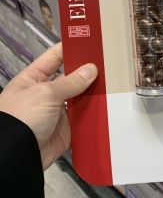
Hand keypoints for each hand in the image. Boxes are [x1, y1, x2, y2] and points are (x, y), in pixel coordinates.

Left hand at [0, 43, 97, 169]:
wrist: (17, 156)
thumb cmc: (17, 121)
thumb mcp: (45, 94)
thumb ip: (70, 82)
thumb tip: (90, 70)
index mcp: (34, 78)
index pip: (55, 57)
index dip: (70, 48)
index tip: (88, 41)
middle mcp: (46, 93)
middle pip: (71, 77)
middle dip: (87, 71)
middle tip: (106, 63)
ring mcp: (57, 109)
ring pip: (81, 96)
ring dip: (93, 91)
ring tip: (111, 82)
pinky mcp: (67, 126)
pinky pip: (85, 116)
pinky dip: (95, 111)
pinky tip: (106, 103)